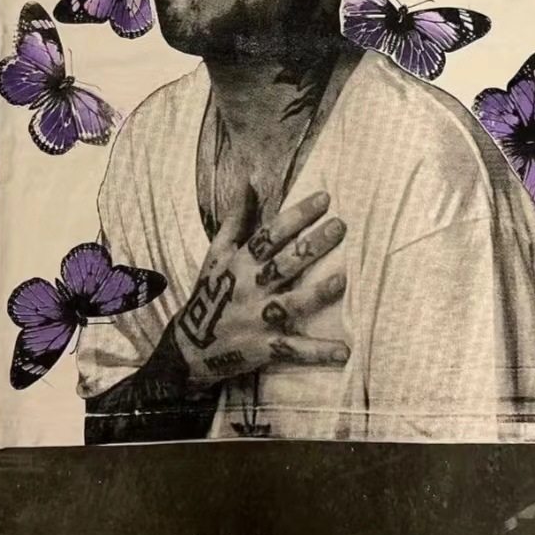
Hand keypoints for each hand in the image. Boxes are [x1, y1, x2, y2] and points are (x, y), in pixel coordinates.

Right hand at [173, 187, 349, 386]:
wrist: (189, 348)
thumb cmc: (210, 293)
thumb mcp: (216, 254)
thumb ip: (236, 219)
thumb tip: (249, 181)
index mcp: (241, 263)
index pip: (271, 234)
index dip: (297, 215)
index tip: (324, 198)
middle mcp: (250, 288)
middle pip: (285, 263)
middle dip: (312, 245)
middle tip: (340, 225)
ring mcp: (258, 319)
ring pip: (291, 304)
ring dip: (317, 294)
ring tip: (342, 280)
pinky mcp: (264, 348)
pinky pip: (294, 350)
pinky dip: (318, 353)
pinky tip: (345, 351)